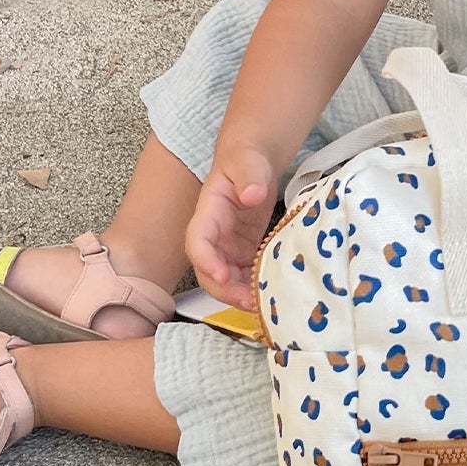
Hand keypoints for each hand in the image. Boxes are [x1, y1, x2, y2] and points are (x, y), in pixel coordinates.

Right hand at [185, 147, 276, 309]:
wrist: (251, 165)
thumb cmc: (246, 161)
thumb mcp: (248, 163)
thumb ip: (249, 177)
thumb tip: (252, 194)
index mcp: (208, 214)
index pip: (197, 242)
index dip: (207, 262)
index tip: (224, 275)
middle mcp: (213, 236)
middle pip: (207, 271)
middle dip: (224, 290)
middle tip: (248, 301)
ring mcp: (227, 248)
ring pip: (225, 281)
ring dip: (239, 295)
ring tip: (262, 304)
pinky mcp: (243, 253)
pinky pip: (243, 277)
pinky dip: (252, 289)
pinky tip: (269, 295)